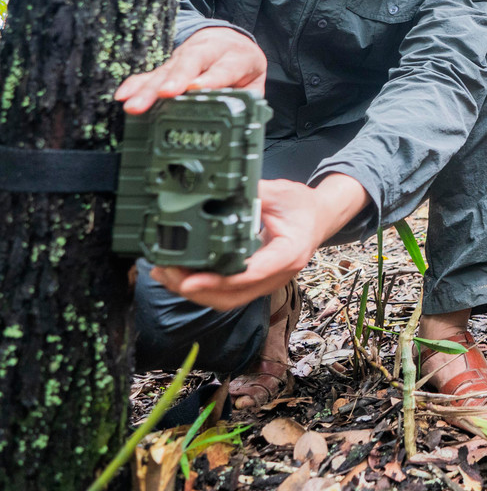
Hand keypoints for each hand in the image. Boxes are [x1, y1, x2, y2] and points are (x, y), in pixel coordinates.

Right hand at [116, 26, 266, 113]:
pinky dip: (137, 84)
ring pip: (167, 69)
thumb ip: (247, 97)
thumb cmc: (242, 66)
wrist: (230, 40)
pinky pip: (152, 72)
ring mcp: (186, 56)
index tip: (195, 88)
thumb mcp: (254, 80)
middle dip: (175, 79)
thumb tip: (239, 117)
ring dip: (149, 88)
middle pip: (190, 63)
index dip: (210, 78)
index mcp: (236, 56)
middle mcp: (208, 52)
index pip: (223, 67)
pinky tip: (123, 95)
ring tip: (134, 105)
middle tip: (163, 93)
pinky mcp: (169, 63)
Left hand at [150, 175, 366, 309]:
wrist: (319, 218)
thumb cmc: (302, 206)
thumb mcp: (281, 192)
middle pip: (232, 296)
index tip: (190, 280)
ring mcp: (266, 282)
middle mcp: (277, 275)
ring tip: (164, 274)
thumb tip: (221, 190)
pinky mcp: (255, 282)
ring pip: (226, 300)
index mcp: (288, 254)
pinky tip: (178, 276)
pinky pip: (226, 293)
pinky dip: (201, 288)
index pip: (251, 274)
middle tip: (167, 273)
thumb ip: (252, 193)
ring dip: (193, 292)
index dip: (218, 280)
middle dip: (196, 289)